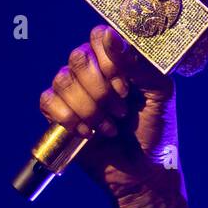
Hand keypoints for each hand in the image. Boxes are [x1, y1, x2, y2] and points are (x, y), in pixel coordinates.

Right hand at [39, 25, 196, 207]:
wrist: (144, 171)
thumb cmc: (156, 129)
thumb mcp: (160, 92)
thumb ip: (140, 64)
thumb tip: (110, 37)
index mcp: (118, 59)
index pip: (99, 36)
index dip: (109, 59)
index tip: (125, 86)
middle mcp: (94, 71)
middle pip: (78, 56)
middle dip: (100, 88)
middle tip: (121, 109)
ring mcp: (75, 92)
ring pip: (62, 80)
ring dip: (89, 107)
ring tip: (109, 126)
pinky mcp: (59, 114)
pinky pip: (47, 101)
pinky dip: (70, 118)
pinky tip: (90, 133)